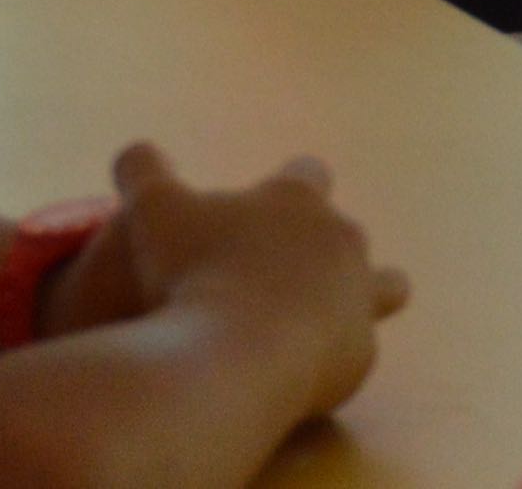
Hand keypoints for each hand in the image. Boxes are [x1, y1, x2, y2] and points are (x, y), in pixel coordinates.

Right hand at [99, 143, 405, 418]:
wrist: (232, 354)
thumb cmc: (190, 271)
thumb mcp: (151, 209)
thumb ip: (143, 171)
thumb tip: (134, 153)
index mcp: (296, 200)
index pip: (307, 175)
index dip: (286, 187)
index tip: (264, 207)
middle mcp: (340, 241)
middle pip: (347, 232)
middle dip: (322, 247)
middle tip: (282, 270)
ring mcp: (357, 298)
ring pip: (387, 285)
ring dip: (365, 294)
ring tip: (331, 313)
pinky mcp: (360, 355)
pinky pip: (358, 351)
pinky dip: (336, 357)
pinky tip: (302, 369)